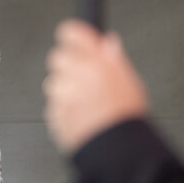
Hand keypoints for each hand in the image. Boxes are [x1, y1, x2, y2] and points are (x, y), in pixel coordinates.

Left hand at [43, 19, 148, 153]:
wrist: (117, 150)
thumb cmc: (126, 117)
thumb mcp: (130, 81)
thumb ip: (114, 59)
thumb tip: (108, 42)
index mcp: (97, 62)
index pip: (71, 32)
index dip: (73, 37)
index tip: (75, 41)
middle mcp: (77, 74)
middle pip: (57, 56)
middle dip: (67, 64)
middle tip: (83, 77)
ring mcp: (62, 94)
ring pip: (53, 81)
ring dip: (64, 88)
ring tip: (85, 102)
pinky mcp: (53, 112)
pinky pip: (52, 103)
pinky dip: (62, 108)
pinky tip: (81, 115)